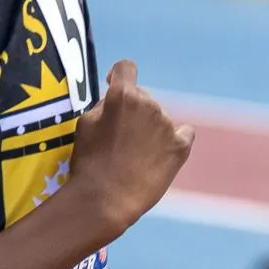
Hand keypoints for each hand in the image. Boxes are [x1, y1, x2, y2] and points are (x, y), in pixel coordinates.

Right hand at [67, 60, 194, 239]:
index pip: (126, 68)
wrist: (106, 201)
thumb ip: (104, 105)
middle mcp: (149, 104)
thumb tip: (115, 99)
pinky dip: (174, 140)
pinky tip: (161, 154)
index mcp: (122, 95)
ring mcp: (168, 125)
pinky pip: (184, 133)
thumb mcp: (85, 125)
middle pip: (142, 97)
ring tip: (134, 156)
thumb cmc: (89, 163)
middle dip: (132, 111)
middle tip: (119, 138)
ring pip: (158, 117)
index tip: (115, 84)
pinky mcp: (181, 147)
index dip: (119, 75)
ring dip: (149, 128)